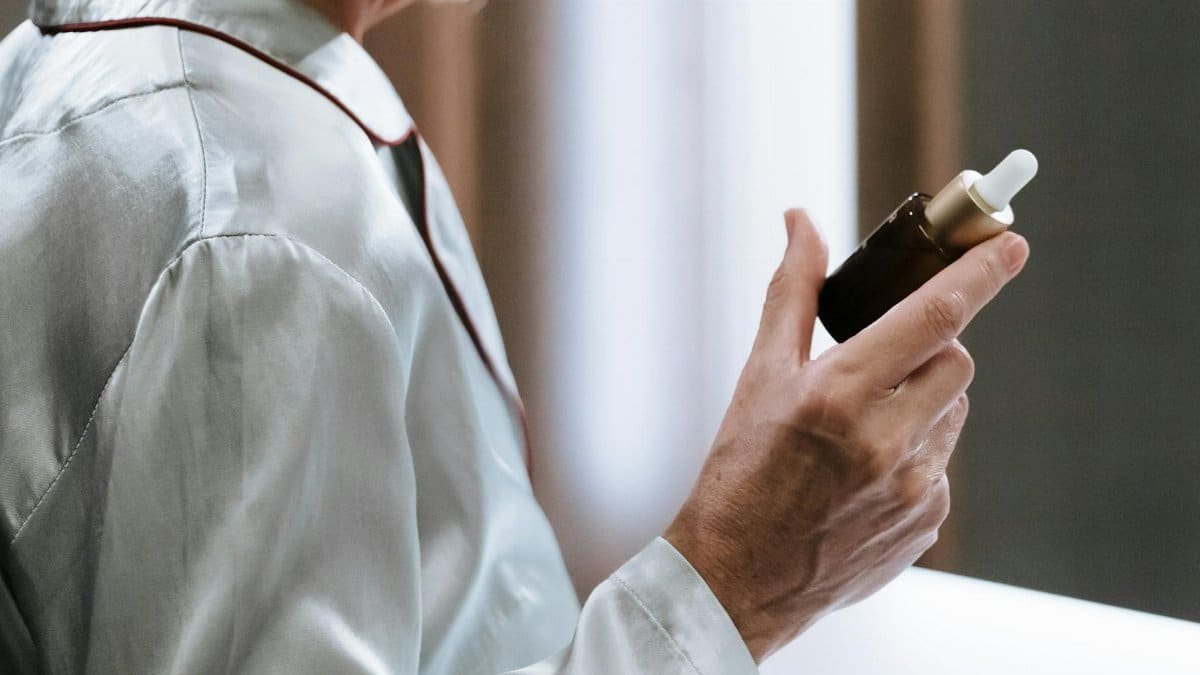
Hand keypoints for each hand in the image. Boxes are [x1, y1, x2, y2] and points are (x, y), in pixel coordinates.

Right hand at [664, 209, 1028, 661]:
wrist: (737, 576)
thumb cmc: (740, 470)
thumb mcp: (759, 376)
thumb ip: (792, 293)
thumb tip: (801, 222)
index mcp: (840, 393)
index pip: (934, 316)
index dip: (981, 273)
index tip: (1011, 242)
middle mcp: (885, 440)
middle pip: (955, 361)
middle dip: (928, 349)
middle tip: (879, 368)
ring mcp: (914, 487)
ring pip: (953, 413)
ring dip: (922, 404)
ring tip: (861, 432)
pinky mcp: (928, 522)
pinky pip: (943, 464)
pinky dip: (916, 455)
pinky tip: (864, 477)